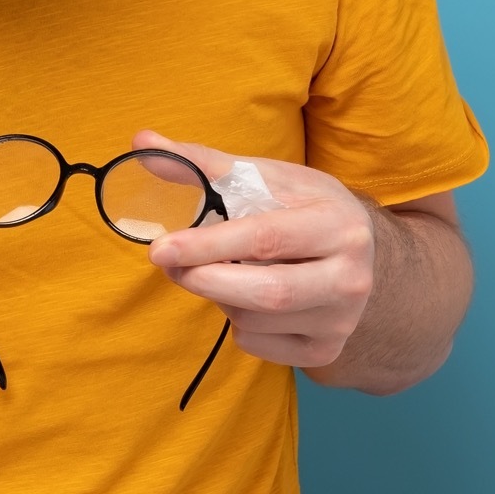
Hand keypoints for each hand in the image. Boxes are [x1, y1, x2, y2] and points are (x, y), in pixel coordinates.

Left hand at [134, 130, 374, 368]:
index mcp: (338, 225)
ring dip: (217, 296)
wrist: (353, 250)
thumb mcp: (262, 177)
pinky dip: (233, 321)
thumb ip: (201, 163)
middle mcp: (350, 279)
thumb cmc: (300, 206)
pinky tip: (243, 296)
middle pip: (264, 292)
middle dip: (203, 279)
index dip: (207, 246)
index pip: (265, 239)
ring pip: (252, 320)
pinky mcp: (323, 351)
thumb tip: (141, 143)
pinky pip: (255, 344)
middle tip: (168, 264)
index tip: (160, 249)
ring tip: (217, 270)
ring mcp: (340, 321)